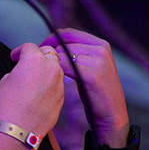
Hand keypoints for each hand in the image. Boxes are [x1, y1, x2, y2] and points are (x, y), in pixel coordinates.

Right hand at [0, 42, 64, 137]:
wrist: (19, 128)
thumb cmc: (10, 105)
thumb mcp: (6, 79)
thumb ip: (18, 69)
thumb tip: (24, 70)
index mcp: (34, 59)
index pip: (29, 46)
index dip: (19, 51)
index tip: (15, 57)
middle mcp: (50, 68)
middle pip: (48, 52)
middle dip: (38, 55)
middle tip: (28, 63)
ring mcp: (58, 82)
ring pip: (56, 68)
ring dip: (46, 69)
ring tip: (34, 79)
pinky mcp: (62, 96)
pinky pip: (57, 84)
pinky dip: (50, 84)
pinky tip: (39, 93)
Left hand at [42, 29, 128, 145]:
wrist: (112, 116)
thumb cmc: (96, 93)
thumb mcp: (91, 67)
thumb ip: (79, 53)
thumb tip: (55, 44)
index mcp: (101, 44)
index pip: (68, 33)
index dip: (51, 39)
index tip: (39, 49)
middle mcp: (101, 49)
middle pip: (63, 44)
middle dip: (48, 52)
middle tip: (36, 63)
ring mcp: (98, 61)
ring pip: (62, 55)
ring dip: (51, 64)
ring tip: (44, 75)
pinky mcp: (92, 75)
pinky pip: (64, 67)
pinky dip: (55, 73)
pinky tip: (52, 82)